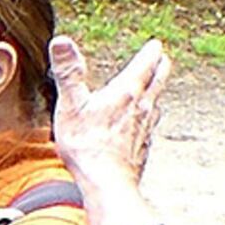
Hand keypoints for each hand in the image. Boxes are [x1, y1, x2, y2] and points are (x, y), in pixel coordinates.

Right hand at [50, 35, 167, 186]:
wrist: (107, 183)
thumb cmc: (87, 145)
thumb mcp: (71, 104)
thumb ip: (68, 72)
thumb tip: (61, 41)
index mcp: (126, 93)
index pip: (145, 65)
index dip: (151, 52)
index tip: (156, 45)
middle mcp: (142, 108)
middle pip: (157, 82)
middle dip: (161, 68)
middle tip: (163, 60)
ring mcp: (145, 129)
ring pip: (156, 104)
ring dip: (156, 93)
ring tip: (154, 89)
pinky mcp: (142, 147)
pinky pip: (149, 127)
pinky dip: (148, 118)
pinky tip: (141, 125)